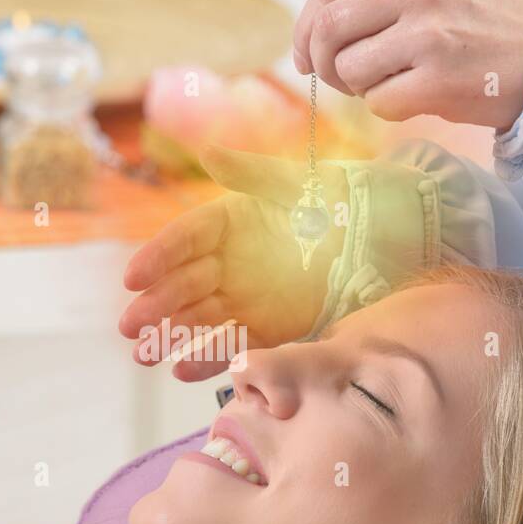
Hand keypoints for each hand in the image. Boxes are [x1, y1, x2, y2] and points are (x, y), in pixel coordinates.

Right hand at [119, 146, 346, 380]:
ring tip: (145, 355)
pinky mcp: (269, 329)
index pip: (184, 239)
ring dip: (171, 337)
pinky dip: (209, 358)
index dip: (158, 257)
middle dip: (155, 306)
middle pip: (183, 284)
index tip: (133, 277)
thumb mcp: (300, 183)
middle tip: (130, 326)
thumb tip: (208, 152)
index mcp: (229, 222)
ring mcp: (246, 298)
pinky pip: (234, 344)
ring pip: (200, 319)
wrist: (392, 237)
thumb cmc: (344, 199)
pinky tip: (182, 371)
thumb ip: (253, 174)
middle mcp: (228, 261)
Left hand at [293, 0, 522, 130]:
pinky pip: (378, 103)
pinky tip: (416, 98)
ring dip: (359, 88)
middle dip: (321, 62)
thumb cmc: (488, 29)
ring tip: (392, 84)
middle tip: (340, 78)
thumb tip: (314, 36)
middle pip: (327, 28)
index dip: (305, 26)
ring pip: (349, 68)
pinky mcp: (438, 79)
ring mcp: (428, 35)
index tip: (305, 53)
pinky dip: (387, 109)